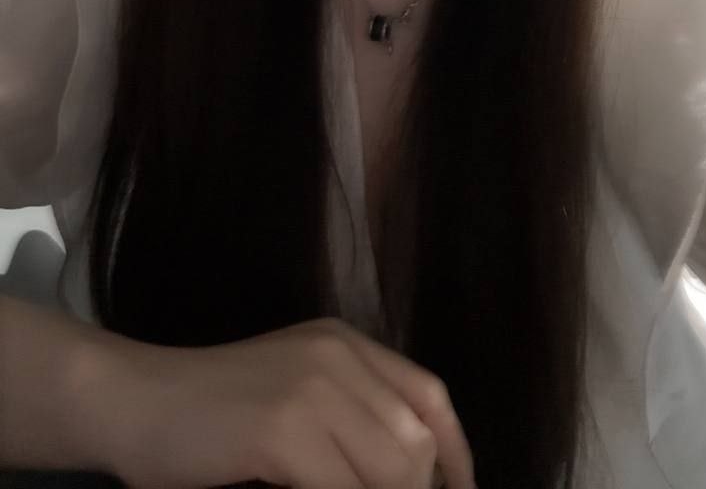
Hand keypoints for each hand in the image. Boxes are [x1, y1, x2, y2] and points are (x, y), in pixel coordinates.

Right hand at [110, 316, 475, 488]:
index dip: (457, 456)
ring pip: (392, 473)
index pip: (430, 397)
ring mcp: (311, 390)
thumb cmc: (211, 414)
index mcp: (343, 343)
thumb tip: (410, 475)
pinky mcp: (283, 431)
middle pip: (416, 444)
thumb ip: (348, 420)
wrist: (135, 401)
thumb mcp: (294, 394)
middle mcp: (337, 356)